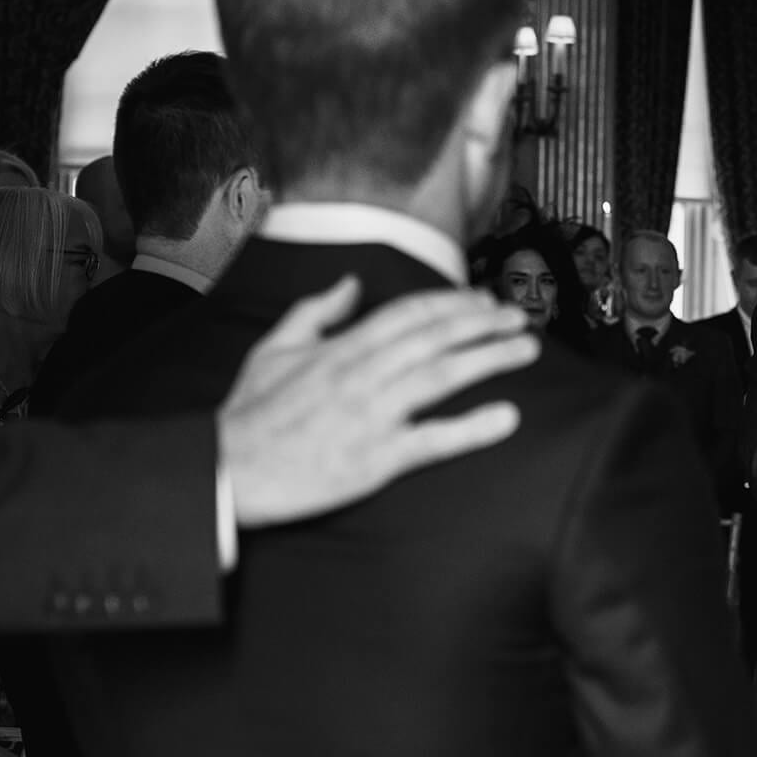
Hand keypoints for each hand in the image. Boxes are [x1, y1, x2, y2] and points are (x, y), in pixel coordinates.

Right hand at [222, 276, 539, 527]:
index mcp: (341, 348)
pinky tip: (507, 417)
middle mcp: (363, 374)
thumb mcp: (273, 349)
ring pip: (443, 376)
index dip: (451, 302)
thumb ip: (315, 312)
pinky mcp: (377, 459)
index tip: (481, 300)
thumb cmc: (249, 414)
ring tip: (526, 350)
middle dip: (484, 322)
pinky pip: (434, 439)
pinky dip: (473, 427)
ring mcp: (372, 416)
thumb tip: (350, 285)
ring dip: (491, 358)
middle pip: (436, 336)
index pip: (409, 312)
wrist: (230, 471)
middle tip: (519, 318)